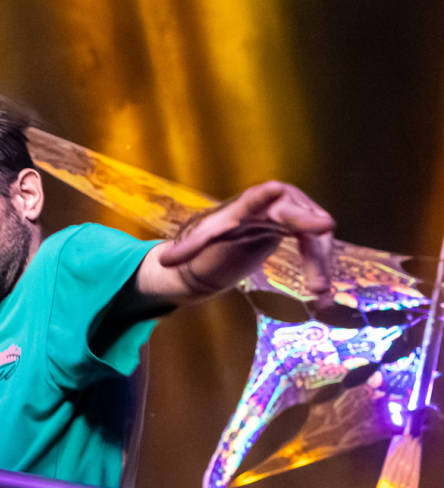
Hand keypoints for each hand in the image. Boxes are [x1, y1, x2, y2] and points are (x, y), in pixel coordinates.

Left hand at [159, 181, 334, 299]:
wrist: (235, 233)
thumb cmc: (216, 234)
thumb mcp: (201, 242)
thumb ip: (186, 250)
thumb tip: (163, 261)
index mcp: (248, 205)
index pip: (260, 198)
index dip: (273, 197)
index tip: (282, 193)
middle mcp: (276, 202)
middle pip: (296, 213)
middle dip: (309, 224)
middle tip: (325, 231)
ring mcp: (294, 213)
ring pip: (312, 235)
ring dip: (319, 261)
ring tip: (320, 291)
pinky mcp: (303, 229)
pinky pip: (317, 247)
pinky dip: (321, 268)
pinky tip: (323, 294)